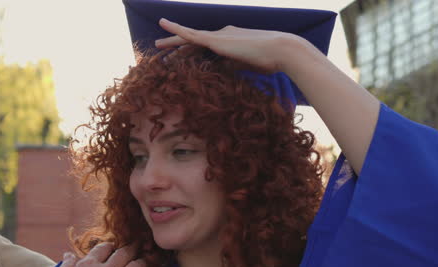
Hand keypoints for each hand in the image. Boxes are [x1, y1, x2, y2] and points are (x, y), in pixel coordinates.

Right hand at [35, 243, 154, 266]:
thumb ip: (67, 265)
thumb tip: (69, 254)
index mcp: (89, 264)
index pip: (105, 248)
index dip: (112, 247)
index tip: (115, 249)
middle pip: (125, 253)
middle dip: (133, 249)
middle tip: (138, 248)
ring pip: (138, 266)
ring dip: (144, 263)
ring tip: (147, 263)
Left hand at [154, 18, 300, 73]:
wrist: (280, 51)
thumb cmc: (270, 61)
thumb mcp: (247, 67)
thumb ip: (233, 67)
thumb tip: (223, 73)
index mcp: (230, 42)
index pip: (207, 49)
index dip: (193, 55)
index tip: (183, 61)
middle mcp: (223, 35)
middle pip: (195, 42)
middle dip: (178, 47)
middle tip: (163, 52)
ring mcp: (218, 36)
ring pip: (189, 39)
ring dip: (173, 42)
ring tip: (157, 47)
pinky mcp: (216, 39)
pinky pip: (190, 34)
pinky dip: (176, 29)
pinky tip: (162, 23)